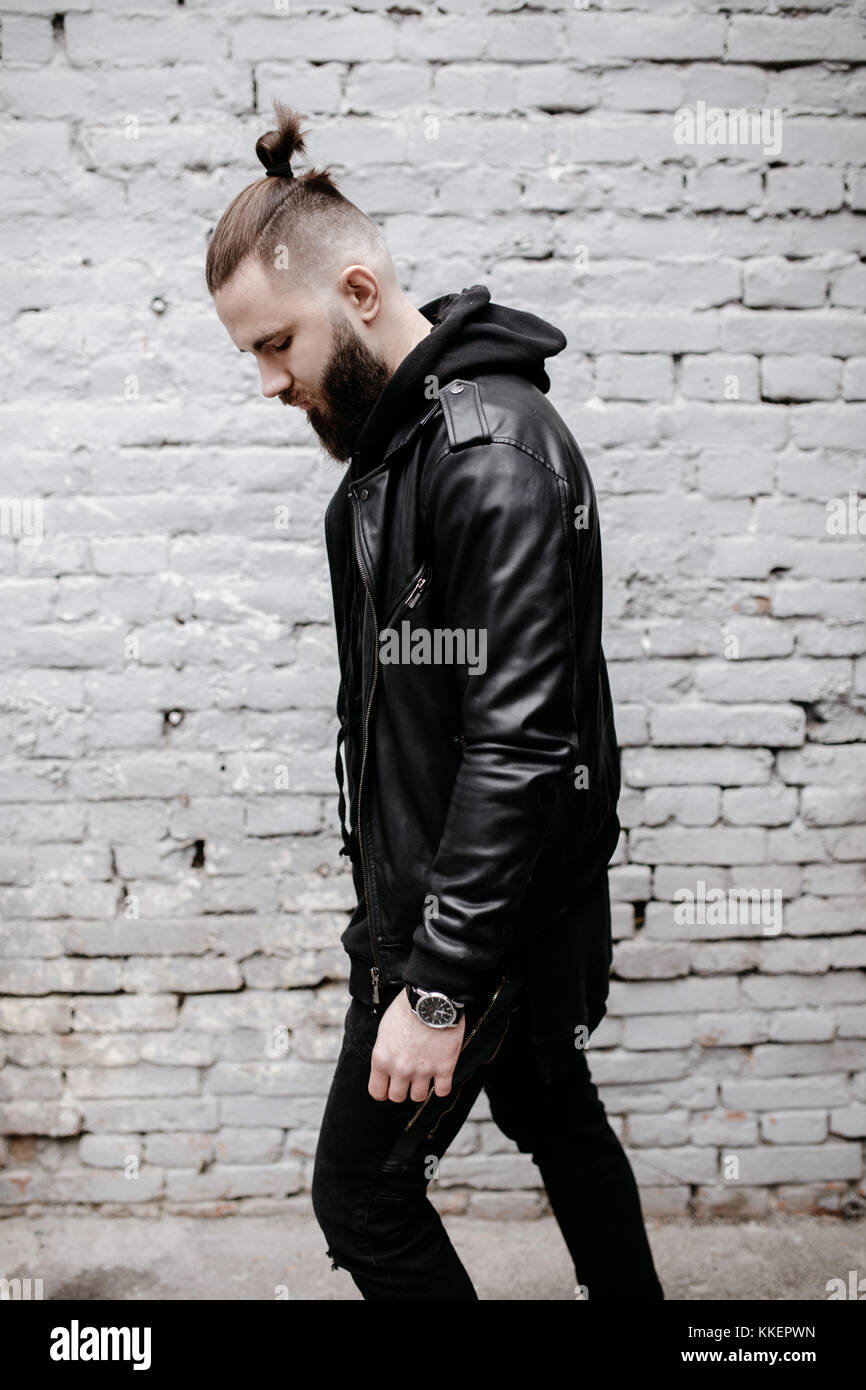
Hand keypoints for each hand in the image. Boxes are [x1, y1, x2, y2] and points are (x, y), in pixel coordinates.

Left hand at [368, 988, 465, 1103]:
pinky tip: (440, 1075)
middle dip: (402, 1089)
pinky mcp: (444, 1068)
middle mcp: (400, 1069)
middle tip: (408, 1077)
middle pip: (398, 1097)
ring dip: (421, 1087)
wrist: (432, 998)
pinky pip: (442, 1091)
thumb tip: (386, 1065)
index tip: (389, 1086)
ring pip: (418, 1097)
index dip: (383, 1090)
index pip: (377, 1091)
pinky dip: (441, 1086)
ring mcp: (423, 1070)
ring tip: (424, 1074)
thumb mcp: (385, 1029)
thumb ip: (384, 1051)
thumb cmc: (406, 1009)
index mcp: (382, 1059)